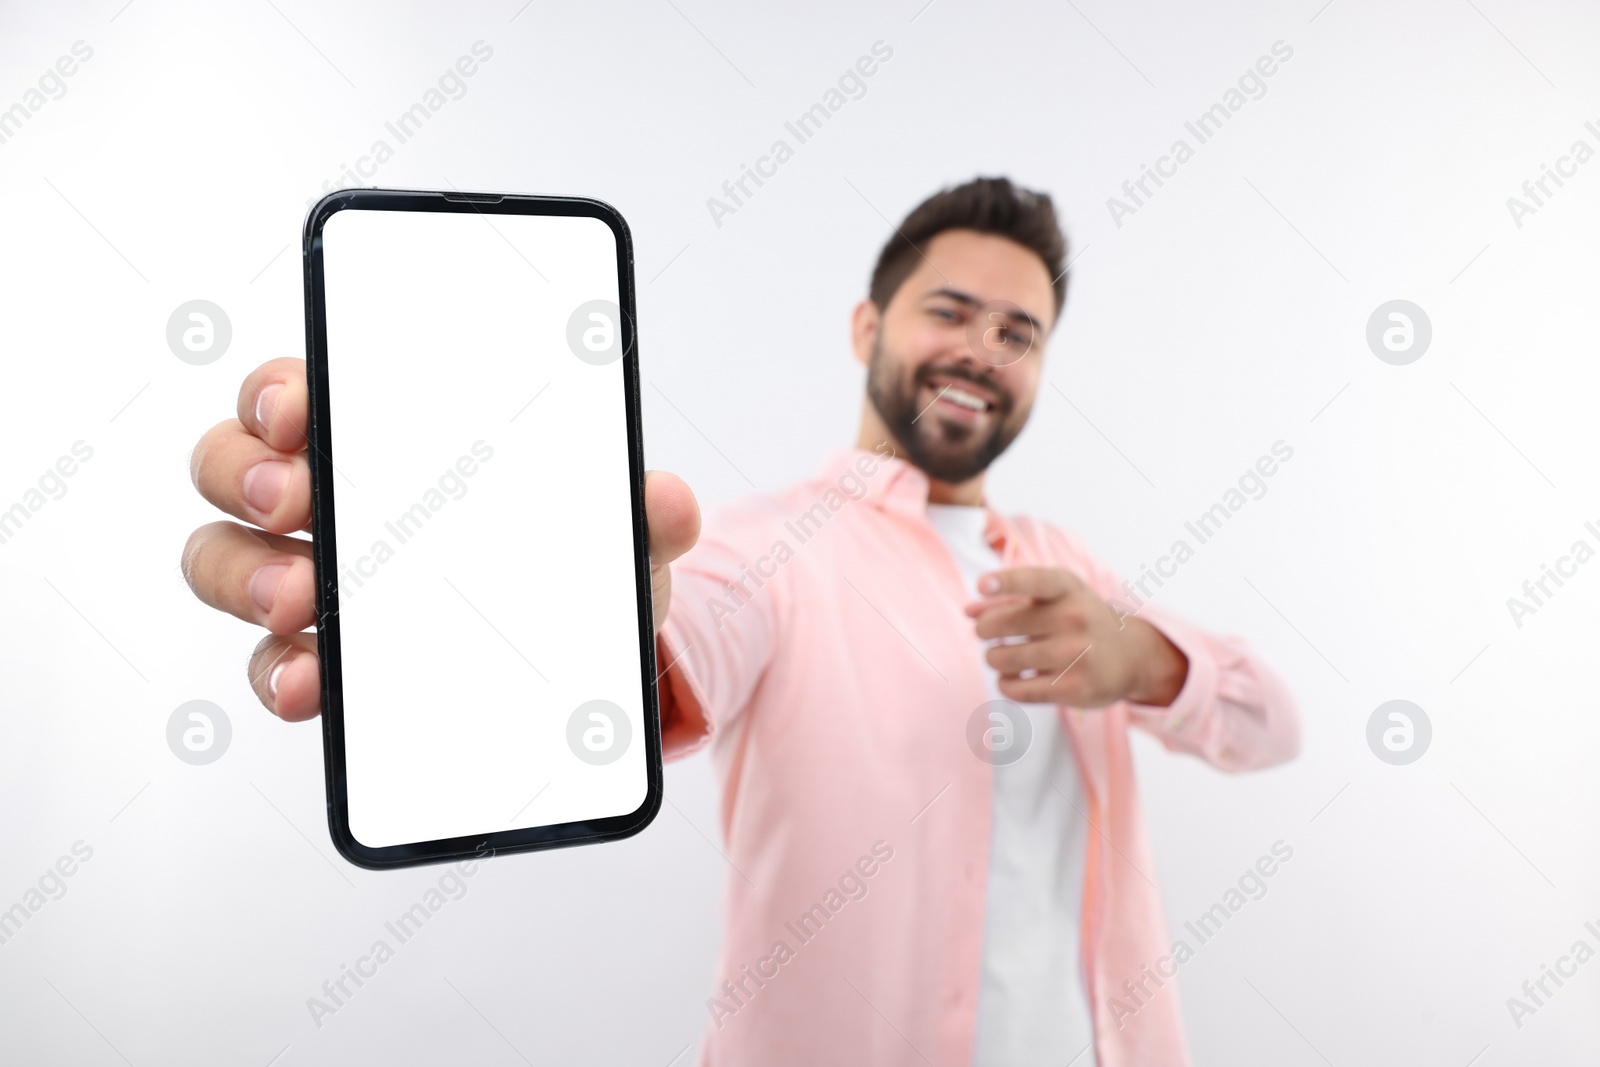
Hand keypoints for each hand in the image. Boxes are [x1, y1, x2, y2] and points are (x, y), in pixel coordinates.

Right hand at [181, 357, 700, 721]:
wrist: (589, 657)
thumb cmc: (575, 560)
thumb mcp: (619, 531)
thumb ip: (646, 512)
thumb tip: (668, 500)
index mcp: (388, 440)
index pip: (301, 390)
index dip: (280, 388)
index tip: (299, 408)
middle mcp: (331, 501)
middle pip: (235, 464)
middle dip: (248, 475)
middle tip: (298, 504)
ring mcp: (314, 581)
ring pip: (227, 560)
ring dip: (248, 576)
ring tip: (301, 601)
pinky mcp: (324, 664)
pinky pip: (272, 664)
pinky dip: (280, 673)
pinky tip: (311, 685)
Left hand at [963, 566, 1187, 707]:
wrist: (1131, 655)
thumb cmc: (1078, 619)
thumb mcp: (1053, 599)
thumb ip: (1009, 599)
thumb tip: (968, 611)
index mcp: (1067, 588)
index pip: (1034, 581)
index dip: (1005, 582)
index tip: (982, 585)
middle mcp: (1075, 618)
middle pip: (1000, 624)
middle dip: (983, 630)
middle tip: (987, 633)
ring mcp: (1077, 654)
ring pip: (1002, 658)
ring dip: (993, 658)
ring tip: (1002, 656)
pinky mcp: (1075, 688)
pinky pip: (1016, 689)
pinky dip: (1004, 684)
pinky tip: (1011, 678)